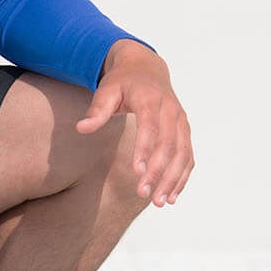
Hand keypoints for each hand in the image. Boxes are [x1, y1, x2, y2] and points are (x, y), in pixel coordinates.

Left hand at [76, 39, 193, 206]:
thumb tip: (82, 128)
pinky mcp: (184, 131)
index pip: (150, 127)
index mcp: (150, 99)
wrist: (147, 68)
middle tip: (144, 194)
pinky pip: (188, 156)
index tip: (136, 172)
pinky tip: (173, 196)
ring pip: (183, 153)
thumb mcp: (107, 89)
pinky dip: (183, 176)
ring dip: (173, 179)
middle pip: (168, 144)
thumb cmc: (123, 81)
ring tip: (160, 202)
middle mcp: (170, 110)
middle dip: (158, 171)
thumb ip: (97, 109)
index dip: (145, 150)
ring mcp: (180, 121)